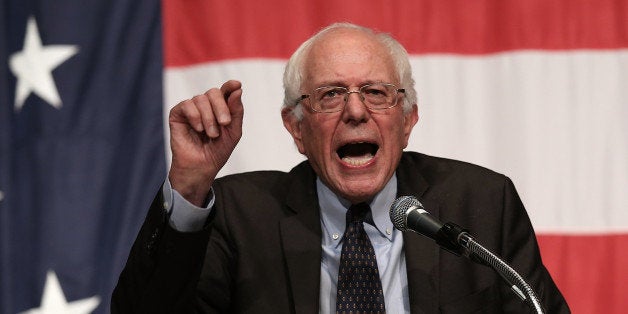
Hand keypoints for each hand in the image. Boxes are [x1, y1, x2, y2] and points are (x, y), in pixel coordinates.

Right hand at [167, 80, 243, 205]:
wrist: (202, 167)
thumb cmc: (218, 151)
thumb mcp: (233, 132)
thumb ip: (236, 111)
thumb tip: (237, 89)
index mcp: (220, 108)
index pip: (225, 90)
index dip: (230, 86)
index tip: (236, 84)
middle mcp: (205, 105)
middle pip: (213, 92)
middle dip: (221, 107)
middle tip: (224, 123)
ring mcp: (191, 109)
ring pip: (200, 98)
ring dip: (209, 118)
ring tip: (211, 134)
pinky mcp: (177, 114)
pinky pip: (187, 104)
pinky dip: (195, 116)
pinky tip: (198, 129)